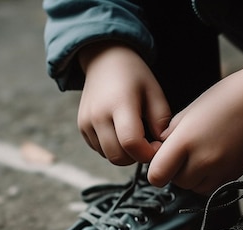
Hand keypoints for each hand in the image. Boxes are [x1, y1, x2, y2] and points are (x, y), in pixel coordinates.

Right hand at [77, 43, 170, 164]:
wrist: (104, 60)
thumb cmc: (134, 76)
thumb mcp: (154, 91)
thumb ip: (161, 120)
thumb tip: (160, 145)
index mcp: (119, 104)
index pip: (131, 143)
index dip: (148, 152)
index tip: (157, 145)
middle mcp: (98, 115)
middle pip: (118, 156)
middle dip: (137, 157)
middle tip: (148, 144)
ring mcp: (86, 123)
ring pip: (108, 156)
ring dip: (125, 154)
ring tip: (136, 136)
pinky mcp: (81, 127)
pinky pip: (100, 150)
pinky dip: (113, 149)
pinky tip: (121, 133)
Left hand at [148, 61, 242, 193]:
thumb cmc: (225, 98)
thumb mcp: (188, 111)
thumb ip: (170, 135)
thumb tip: (160, 151)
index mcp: (186, 141)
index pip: (157, 175)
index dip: (156, 170)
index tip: (161, 159)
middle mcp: (203, 160)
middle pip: (176, 182)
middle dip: (175, 171)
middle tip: (184, 152)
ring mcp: (221, 170)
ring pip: (194, 188)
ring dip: (192, 177)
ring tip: (201, 154)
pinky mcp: (235, 174)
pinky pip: (213, 188)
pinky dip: (208, 178)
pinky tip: (214, 158)